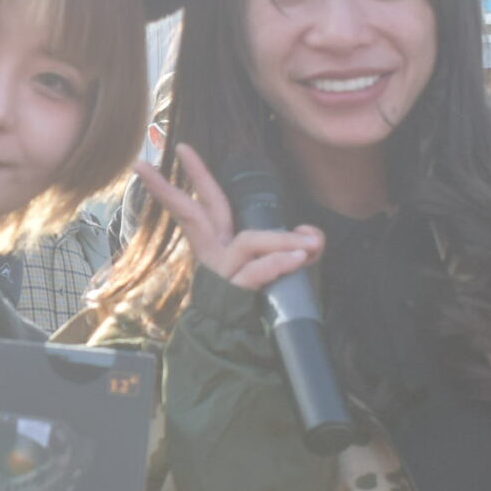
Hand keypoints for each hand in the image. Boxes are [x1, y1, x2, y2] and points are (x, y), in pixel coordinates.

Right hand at [134, 143, 323, 292]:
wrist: (238, 343)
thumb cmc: (255, 300)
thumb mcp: (275, 265)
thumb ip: (294, 246)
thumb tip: (312, 235)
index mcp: (217, 242)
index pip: (205, 202)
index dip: (196, 175)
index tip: (182, 147)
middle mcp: (213, 253)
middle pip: (196, 211)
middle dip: (190, 179)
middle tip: (178, 148)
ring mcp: (222, 273)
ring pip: (248, 241)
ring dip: (279, 240)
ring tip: (309, 246)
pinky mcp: (234, 293)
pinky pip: (258, 272)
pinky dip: (280, 263)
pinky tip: (299, 258)